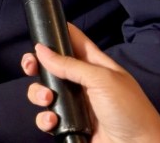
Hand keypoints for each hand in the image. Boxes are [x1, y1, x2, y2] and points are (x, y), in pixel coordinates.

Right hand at [20, 23, 159, 142]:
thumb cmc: (129, 110)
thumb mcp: (102, 80)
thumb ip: (70, 64)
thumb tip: (40, 50)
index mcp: (94, 64)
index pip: (72, 41)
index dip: (55, 34)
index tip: (38, 33)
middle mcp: (81, 82)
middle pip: (51, 66)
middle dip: (36, 65)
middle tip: (30, 67)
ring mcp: (74, 104)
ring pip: (44, 91)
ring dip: (38, 93)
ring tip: (46, 100)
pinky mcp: (68, 125)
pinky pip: (47, 118)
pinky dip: (44, 119)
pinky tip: (52, 121)